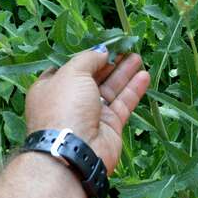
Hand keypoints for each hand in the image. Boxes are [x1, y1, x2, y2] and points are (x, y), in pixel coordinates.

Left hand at [25, 45, 149, 173]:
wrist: (73, 152)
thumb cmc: (65, 106)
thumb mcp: (72, 73)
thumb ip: (89, 59)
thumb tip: (102, 51)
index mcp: (52, 87)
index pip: (71, 68)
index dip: (87, 56)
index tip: (103, 45)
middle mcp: (71, 100)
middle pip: (94, 77)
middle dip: (110, 62)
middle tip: (126, 48)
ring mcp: (91, 114)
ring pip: (111, 90)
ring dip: (124, 73)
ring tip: (138, 57)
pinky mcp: (110, 126)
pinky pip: (123, 104)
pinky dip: (133, 90)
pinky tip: (144, 76)